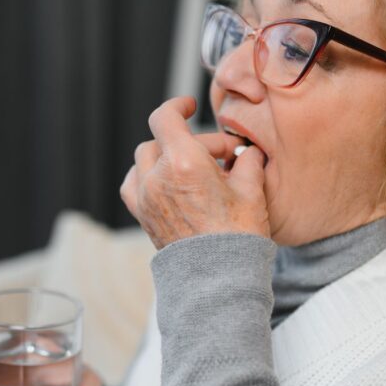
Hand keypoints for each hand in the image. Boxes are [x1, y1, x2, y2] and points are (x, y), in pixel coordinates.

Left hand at [119, 95, 269, 248]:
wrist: (219, 279)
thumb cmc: (238, 237)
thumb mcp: (252, 191)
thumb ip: (248, 162)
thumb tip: (249, 153)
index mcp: (183, 164)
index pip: (165, 118)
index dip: (177, 106)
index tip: (190, 106)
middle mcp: (157, 178)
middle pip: (163, 140)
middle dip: (192, 142)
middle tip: (222, 157)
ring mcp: (146, 198)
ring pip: (145, 160)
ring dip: (167, 156)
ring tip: (194, 169)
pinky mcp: (143, 216)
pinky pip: (133, 185)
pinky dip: (146, 176)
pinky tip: (165, 182)